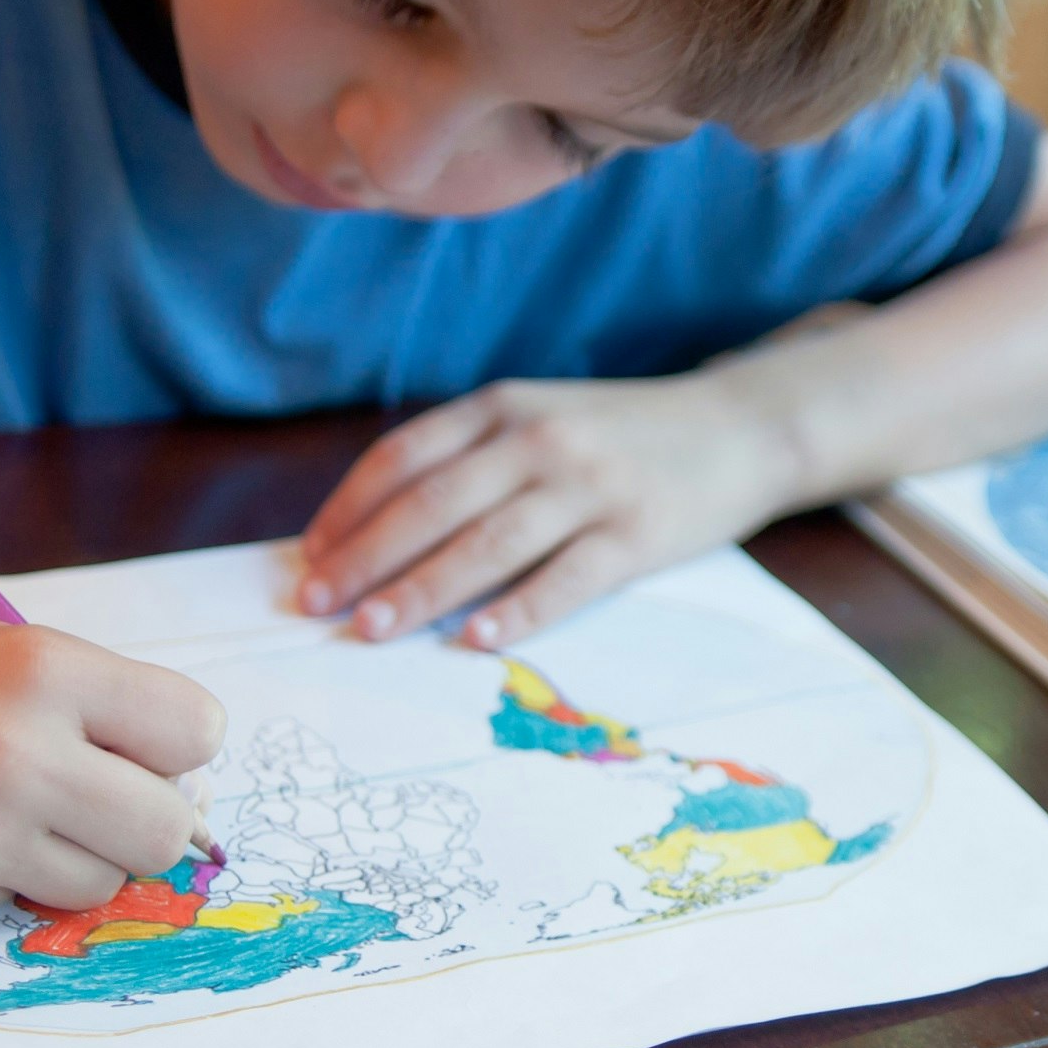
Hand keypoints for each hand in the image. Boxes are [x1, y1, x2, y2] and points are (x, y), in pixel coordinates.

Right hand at [0, 599, 225, 923]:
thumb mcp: (11, 656)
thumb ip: (104, 718)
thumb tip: (195, 808)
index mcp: (48, 669)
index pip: (197, 732)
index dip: (172, 750)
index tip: (136, 750)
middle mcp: (16, 749)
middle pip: (168, 830)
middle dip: (143, 823)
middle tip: (88, 802)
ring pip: (103, 881)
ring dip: (70, 858)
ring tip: (0, 810)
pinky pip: (20, 903)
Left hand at [298, 370, 798, 646]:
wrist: (740, 427)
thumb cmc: (619, 435)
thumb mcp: (539, 417)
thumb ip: (470, 458)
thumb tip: (374, 533)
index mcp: (503, 408)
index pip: (404, 458)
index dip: (349, 510)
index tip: (307, 557)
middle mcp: (539, 439)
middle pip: (432, 503)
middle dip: (365, 558)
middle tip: (316, 603)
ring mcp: (590, 486)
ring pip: (488, 543)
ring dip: (421, 589)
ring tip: (371, 628)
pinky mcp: (637, 534)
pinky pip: (567, 578)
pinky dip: (519, 610)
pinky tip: (477, 639)